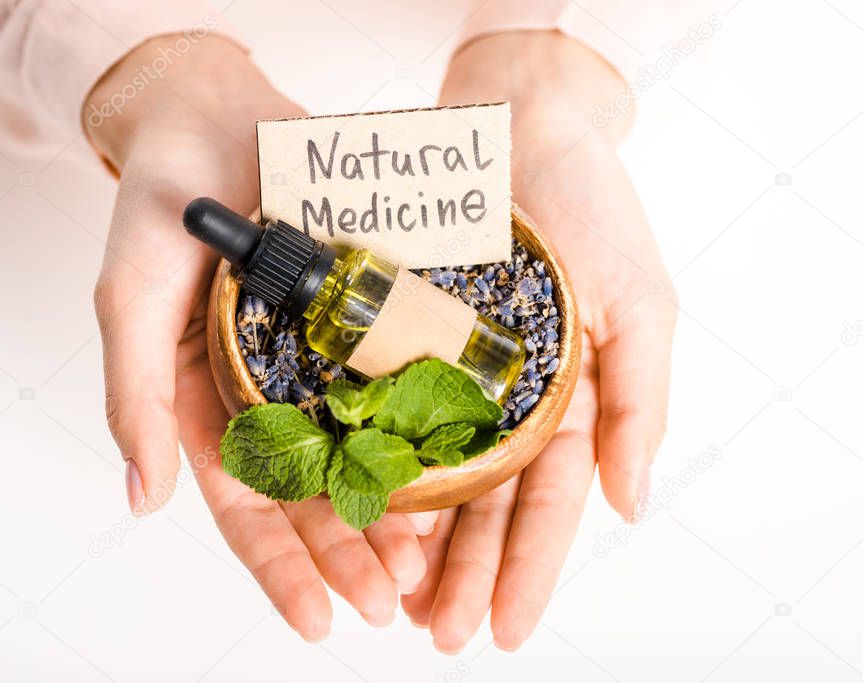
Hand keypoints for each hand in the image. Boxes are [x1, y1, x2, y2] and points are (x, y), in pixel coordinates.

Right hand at [86, 35, 436, 640]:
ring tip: (429, 561)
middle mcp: (267, 391)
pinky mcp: (362, 315)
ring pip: (361, 450)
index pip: (242, 505)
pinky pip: (395, 380)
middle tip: (392, 601)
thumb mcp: (131, 295)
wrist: (218, 112)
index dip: (280, 567)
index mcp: (204, 402)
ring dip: (392, 508)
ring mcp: (318, 356)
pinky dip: (420, 427)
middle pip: (311, 493)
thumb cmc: (161, 204)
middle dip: (349, 552)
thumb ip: (132, 393)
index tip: (319, 621)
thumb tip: (142, 500)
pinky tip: (452, 466)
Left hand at [401, 31, 677, 651]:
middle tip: (436, 633)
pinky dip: (367, 464)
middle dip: (460, 574)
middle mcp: (501, 398)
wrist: (515, 121)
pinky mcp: (394, 338)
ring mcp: (446, 371)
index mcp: (565, 400)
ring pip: (425, 474)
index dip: (527, 570)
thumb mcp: (638, 300)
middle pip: (480, 506)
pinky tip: (356, 513)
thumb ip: (638, 401)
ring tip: (393, 596)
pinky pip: (377, 411)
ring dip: (411, 539)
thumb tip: (633, 503)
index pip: (547, 505)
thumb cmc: (588, 203)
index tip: (502, 629)